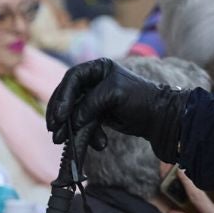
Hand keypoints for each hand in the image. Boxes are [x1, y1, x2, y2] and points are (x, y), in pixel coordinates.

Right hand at [45, 59, 186, 167]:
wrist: (160, 118)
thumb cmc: (141, 99)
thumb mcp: (115, 95)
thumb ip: (91, 104)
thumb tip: (73, 120)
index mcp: (98, 68)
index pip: (72, 79)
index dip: (63, 97)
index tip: (60, 116)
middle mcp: (94, 81)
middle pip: (68, 97)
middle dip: (61, 115)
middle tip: (54, 131)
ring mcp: (94, 98)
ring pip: (74, 113)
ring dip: (71, 128)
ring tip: (64, 141)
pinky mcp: (98, 114)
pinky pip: (84, 124)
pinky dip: (87, 134)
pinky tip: (100, 143)